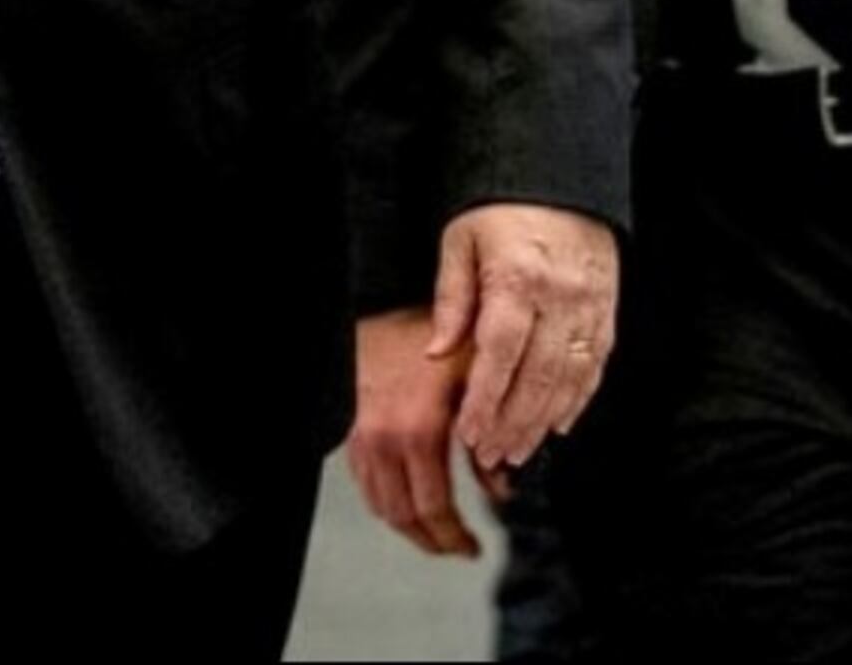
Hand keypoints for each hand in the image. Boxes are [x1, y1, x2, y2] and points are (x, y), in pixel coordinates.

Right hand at [347, 309, 481, 556]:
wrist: (382, 302)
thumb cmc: (433, 333)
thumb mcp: (475, 377)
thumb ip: (488, 437)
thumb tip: (501, 487)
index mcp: (418, 432)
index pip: (435, 507)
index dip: (455, 536)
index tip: (474, 547)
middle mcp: (384, 441)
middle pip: (405, 516)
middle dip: (434, 540)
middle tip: (458, 548)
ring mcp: (361, 438)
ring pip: (380, 506)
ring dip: (408, 527)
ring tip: (435, 533)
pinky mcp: (349, 430)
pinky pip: (364, 483)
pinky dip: (385, 503)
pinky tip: (405, 501)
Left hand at [429, 203, 620, 472]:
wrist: (560, 178)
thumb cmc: (503, 208)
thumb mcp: (461, 240)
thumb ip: (451, 298)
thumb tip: (436, 351)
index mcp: (517, 278)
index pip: (500, 353)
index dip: (485, 399)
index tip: (470, 431)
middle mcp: (559, 296)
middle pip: (537, 375)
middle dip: (513, 423)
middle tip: (492, 454)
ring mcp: (589, 305)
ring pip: (570, 378)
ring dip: (543, 421)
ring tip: (520, 449)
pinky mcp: (607, 310)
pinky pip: (595, 365)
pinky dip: (578, 399)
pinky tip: (559, 422)